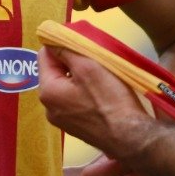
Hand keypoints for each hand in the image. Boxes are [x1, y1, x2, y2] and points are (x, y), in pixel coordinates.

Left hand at [38, 45, 154, 159]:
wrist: (130, 137)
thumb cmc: (110, 99)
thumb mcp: (88, 66)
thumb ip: (66, 50)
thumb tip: (50, 38)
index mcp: (47, 91)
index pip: (44, 55)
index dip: (61, 44)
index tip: (81, 42)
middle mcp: (48, 108)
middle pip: (55, 72)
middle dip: (71, 62)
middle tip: (94, 59)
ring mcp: (62, 121)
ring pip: (66, 87)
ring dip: (80, 77)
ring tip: (101, 76)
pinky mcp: (76, 128)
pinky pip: (75, 102)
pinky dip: (85, 93)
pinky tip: (102, 93)